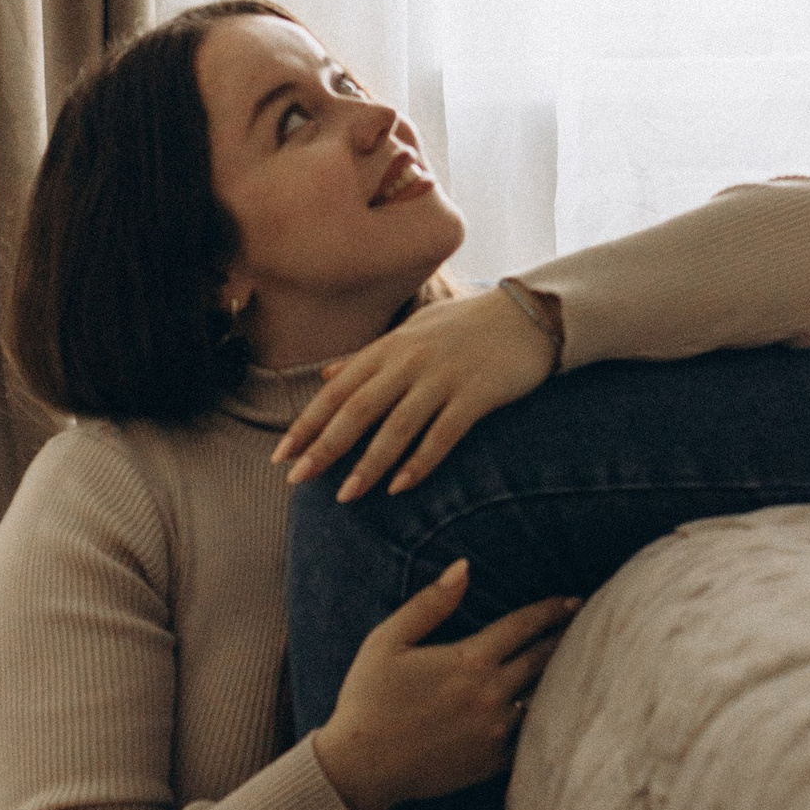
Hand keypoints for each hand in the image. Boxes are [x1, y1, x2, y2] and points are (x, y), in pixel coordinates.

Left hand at [275, 285, 558, 500]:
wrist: (528, 313)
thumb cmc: (466, 325)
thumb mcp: (411, 331)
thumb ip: (368, 357)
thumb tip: (326, 374)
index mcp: (389, 347)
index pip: (338, 390)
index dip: (308, 423)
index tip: (281, 454)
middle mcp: (410, 361)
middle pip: (358, 409)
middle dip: (324, 446)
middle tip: (296, 479)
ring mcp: (443, 377)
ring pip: (396, 427)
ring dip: (368, 464)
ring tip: (346, 496)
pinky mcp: (477, 394)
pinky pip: (442, 434)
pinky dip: (420, 462)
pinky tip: (400, 487)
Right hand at [314, 561, 578, 809]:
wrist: (360, 768)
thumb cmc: (367, 699)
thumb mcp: (388, 641)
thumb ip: (430, 603)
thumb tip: (463, 567)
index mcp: (468, 660)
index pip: (524, 626)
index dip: (551, 611)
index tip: (573, 600)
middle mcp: (490, 694)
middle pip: (543, 659)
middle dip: (566, 639)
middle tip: (587, 626)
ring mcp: (495, 731)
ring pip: (543, 698)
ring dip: (561, 679)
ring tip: (581, 665)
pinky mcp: (491, 762)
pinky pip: (531, 739)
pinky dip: (544, 721)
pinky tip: (555, 713)